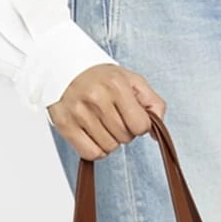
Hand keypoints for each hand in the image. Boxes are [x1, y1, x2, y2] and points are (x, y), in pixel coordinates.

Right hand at [46, 65, 166, 159]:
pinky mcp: (65, 125)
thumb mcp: (132, 81)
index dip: (139, 125)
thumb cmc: (101, 77)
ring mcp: (79, 113)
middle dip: (124, 132)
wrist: (65, 67)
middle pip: (125, 138)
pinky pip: (90, 153)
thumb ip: (153, 103)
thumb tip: (156, 132)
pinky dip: (95, 150)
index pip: (141, 126)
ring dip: (109, 141)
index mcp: (117, 86)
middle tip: (113, 117)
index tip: (131, 117)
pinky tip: (93, 135)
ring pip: (108, 147)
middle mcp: (97, 98)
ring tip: (101, 124)